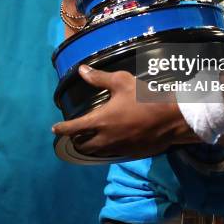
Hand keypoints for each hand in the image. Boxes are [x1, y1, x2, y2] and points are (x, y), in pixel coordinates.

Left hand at [52, 66, 199, 158]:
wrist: (169, 118)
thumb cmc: (144, 97)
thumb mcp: (121, 82)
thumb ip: (99, 78)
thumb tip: (81, 71)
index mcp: (100, 121)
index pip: (73, 128)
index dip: (61, 129)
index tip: (54, 129)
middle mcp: (105, 138)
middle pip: (83, 145)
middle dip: (76, 140)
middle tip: (75, 134)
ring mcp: (118, 148)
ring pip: (97, 152)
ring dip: (91, 146)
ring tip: (90, 139)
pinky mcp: (130, 153)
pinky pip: (113, 153)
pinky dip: (107, 148)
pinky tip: (112, 141)